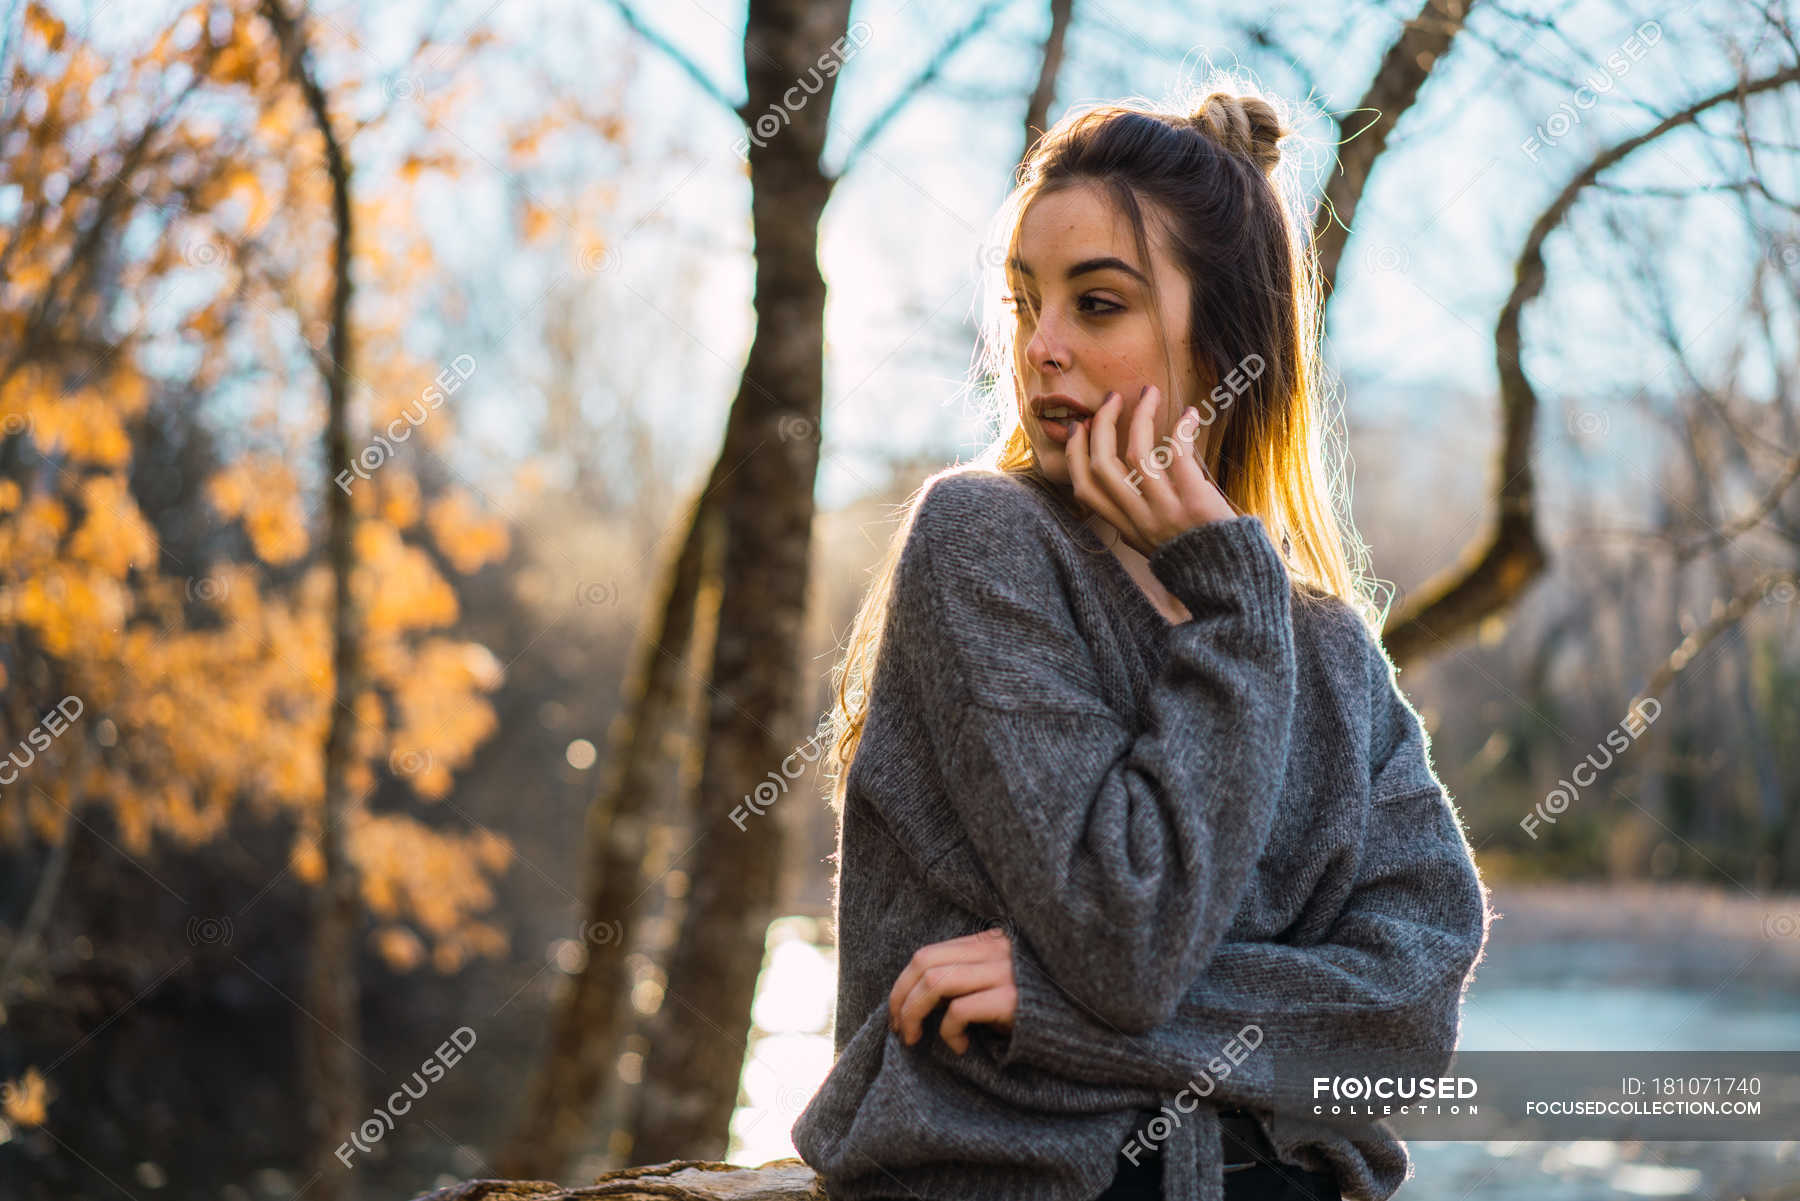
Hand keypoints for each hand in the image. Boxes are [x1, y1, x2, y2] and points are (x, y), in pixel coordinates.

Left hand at [887, 927, 1016, 1054]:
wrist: (1078, 1026)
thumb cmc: (1028, 1011)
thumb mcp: (993, 986)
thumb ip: (962, 979)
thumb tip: (916, 997)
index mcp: (987, 942)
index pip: (928, 954)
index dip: (903, 984)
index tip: (897, 1014)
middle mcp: (995, 949)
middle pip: (924, 962)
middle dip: (900, 997)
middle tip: (898, 1029)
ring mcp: (1003, 972)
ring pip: (934, 981)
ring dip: (913, 1013)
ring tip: (915, 1038)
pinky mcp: (1011, 999)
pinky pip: (960, 1010)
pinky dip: (949, 1032)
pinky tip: (960, 1046)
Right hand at [1067, 384, 1239, 556]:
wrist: (1233, 582)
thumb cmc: (1198, 556)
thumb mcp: (1154, 542)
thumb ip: (1136, 515)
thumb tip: (1126, 476)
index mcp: (1126, 528)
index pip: (1085, 489)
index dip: (1075, 453)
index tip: (1081, 426)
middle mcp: (1139, 520)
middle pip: (1102, 466)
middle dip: (1103, 425)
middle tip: (1113, 399)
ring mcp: (1165, 512)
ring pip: (1137, 454)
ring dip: (1141, 415)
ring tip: (1149, 394)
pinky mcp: (1194, 503)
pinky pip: (1177, 455)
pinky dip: (1181, 429)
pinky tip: (1189, 415)